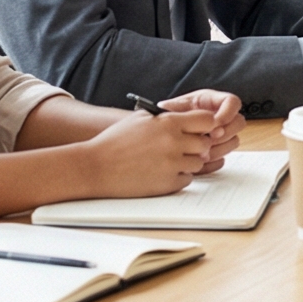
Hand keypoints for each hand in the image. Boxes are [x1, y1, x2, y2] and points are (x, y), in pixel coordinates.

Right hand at [89, 105, 232, 198]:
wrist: (95, 167)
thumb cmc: (114, 141)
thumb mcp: (140, 119)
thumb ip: (167, 117)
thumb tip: (188, 118)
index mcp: (168, 123)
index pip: (207, 120)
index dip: (204, 125)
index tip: (198, 130)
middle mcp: (173, 142)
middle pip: (206, 143)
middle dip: (196, 146)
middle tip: (183, 148)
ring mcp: (172, 164)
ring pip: (198, 163)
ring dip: (187, 162)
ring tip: (168, 160)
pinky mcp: (167, 184)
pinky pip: (187, 180)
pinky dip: (178, 177)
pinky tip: (162, 172)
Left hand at [158, 89, 242, 172]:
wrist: (164, 137)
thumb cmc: (168, 119)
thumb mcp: (170, 110)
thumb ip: (174, 108)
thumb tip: (170, 108)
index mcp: (211, 101)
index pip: (233, 102)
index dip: (228, 113)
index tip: (214, 124)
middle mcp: (220, 116)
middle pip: (239, 122)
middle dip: (225, 133)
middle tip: (209, 139)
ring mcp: (222, 134)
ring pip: (235, 140)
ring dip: (220, 148)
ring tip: (202, 152)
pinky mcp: (218, 149)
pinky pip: (226, 155)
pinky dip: (215, 159)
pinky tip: (202, 160)